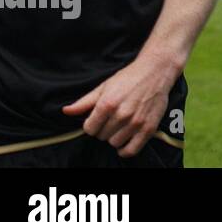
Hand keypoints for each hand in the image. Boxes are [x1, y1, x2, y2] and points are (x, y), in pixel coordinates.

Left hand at [63, 53, 178, 157]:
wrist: (156, 71)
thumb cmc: (128, 77)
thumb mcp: (104, 86)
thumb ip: (84, 102)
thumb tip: (65, 111)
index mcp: (107, 104)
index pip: (89, 129)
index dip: (91, 124)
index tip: (98, 119)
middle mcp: (121, 114)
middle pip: (101, 136)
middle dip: (103, 129)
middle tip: (112, 119)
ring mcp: (136, 122)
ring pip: (114, 143)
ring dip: (115, 137)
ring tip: (120, 126)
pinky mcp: (149, 127)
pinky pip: (132, 150)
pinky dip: (125, 150)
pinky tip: (125, 141)